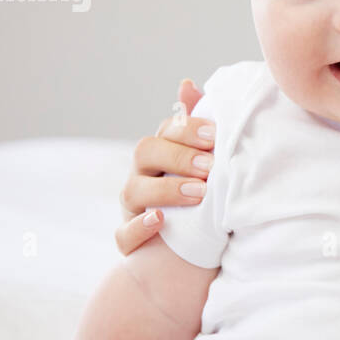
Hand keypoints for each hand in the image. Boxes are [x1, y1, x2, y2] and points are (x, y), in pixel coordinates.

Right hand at [116, 78, 214, 255]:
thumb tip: (187, 85)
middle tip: (210, 166)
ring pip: (132, 191)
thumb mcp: (209, 166)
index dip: (187, 129)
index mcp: (163, 155)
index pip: (166, 131)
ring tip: (199, 193)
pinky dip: (140, 227)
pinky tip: (160, 221)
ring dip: (166, 189)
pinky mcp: (130, 241)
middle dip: (178, 156)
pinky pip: (123, 234)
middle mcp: (143, 177)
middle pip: (145, 152)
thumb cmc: (206, 201)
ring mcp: (132, 209)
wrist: (198, 254)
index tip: (215, 135)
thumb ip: (201, 128)